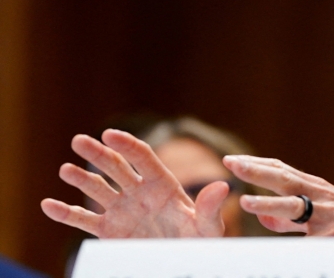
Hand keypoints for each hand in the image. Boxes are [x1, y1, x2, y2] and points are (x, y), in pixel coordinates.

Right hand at [41, 129, 226, 237]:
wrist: (181, 263)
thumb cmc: (198, 244)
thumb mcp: (206, 228)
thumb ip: (210, 208)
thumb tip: (222, 186)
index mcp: (163, 185)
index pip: (143, 158)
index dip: (126, 145)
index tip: (110, 134)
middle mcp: (139, 192)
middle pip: (115, 167)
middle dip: (98, 153)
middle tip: (79, 140)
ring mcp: (122, 210)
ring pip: (97, 189)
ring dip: (81, 178)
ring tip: (66, 169)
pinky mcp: (109, 231)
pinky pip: (84, 219)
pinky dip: (66, 212)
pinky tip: (49, 204)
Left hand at [223, 155, 333, 256]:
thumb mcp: (321, 214)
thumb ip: (290, 219)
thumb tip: (263, 219)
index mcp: (315, 188)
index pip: (281, 170)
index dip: (256, 164)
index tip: (231, 159)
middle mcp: (321, 195)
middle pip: (285, 179)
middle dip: (256, 171)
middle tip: (231, 163)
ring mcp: (329, 215)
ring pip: (295, 207)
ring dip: (269, 204)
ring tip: (245, 203)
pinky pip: (309, 241)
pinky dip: (293, 241)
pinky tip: (275, 243)